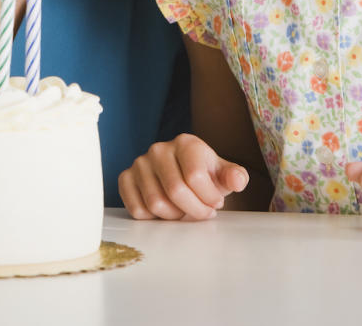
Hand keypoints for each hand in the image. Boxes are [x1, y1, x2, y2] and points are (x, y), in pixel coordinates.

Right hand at [119, 133, 249, 220]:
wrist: (183, 175)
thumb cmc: (206, 176)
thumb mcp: (224, 175)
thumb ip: (235, 177)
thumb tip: (236, 181)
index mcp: (186, 143)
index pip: (195, 177)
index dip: (209, 198)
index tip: (216, 203)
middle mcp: (159, 149)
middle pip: (175, 192)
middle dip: (194, 211)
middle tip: (203, 212)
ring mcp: (139, 163)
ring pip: (155, 203)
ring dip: (174, 216)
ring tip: (184, 210)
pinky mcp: (125, 178)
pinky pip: (137, 209)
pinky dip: (153, 218)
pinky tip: (166, 210)